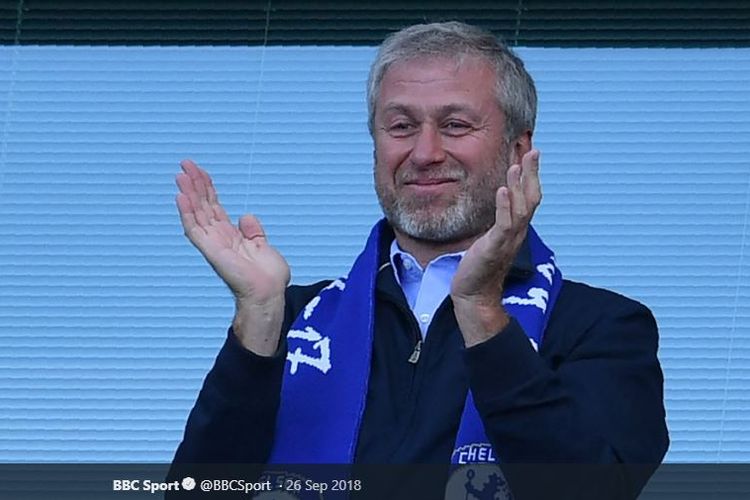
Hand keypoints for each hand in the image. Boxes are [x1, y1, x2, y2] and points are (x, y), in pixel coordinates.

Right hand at [176, 160, 290, 353]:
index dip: (207, 188)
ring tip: (181, 174)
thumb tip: (246, 216)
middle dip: (194, 184)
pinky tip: (181, 197)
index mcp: (230, 235)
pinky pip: (194, 229)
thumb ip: (253, 231)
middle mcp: (218, 237)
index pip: (214, 206)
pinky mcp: (211, 250)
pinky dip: (187, 213)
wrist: (269, 293)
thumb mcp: (262, 245)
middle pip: (202, 205)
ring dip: (188, 193)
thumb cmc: (268, 276)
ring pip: (196, 213)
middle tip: (185, 164)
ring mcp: (212, 243)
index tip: (199, 171)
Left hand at [450, 149, 540, 345]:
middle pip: (532, 198)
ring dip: (519, 186)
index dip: (531, 176)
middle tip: (533, 150)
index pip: (529, 197)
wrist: (474, 295)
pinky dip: (504, 206)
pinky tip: (501, 190)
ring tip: (517, 165)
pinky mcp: (495, 248)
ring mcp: (508, 241)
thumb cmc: (479, 266)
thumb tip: (497, 204)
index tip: (529, 153)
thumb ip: (497, 221)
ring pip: (521, 209)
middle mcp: (517, 232)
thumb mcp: (490, 238)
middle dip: (532, 174)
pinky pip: (504, 224)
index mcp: (516, 228)